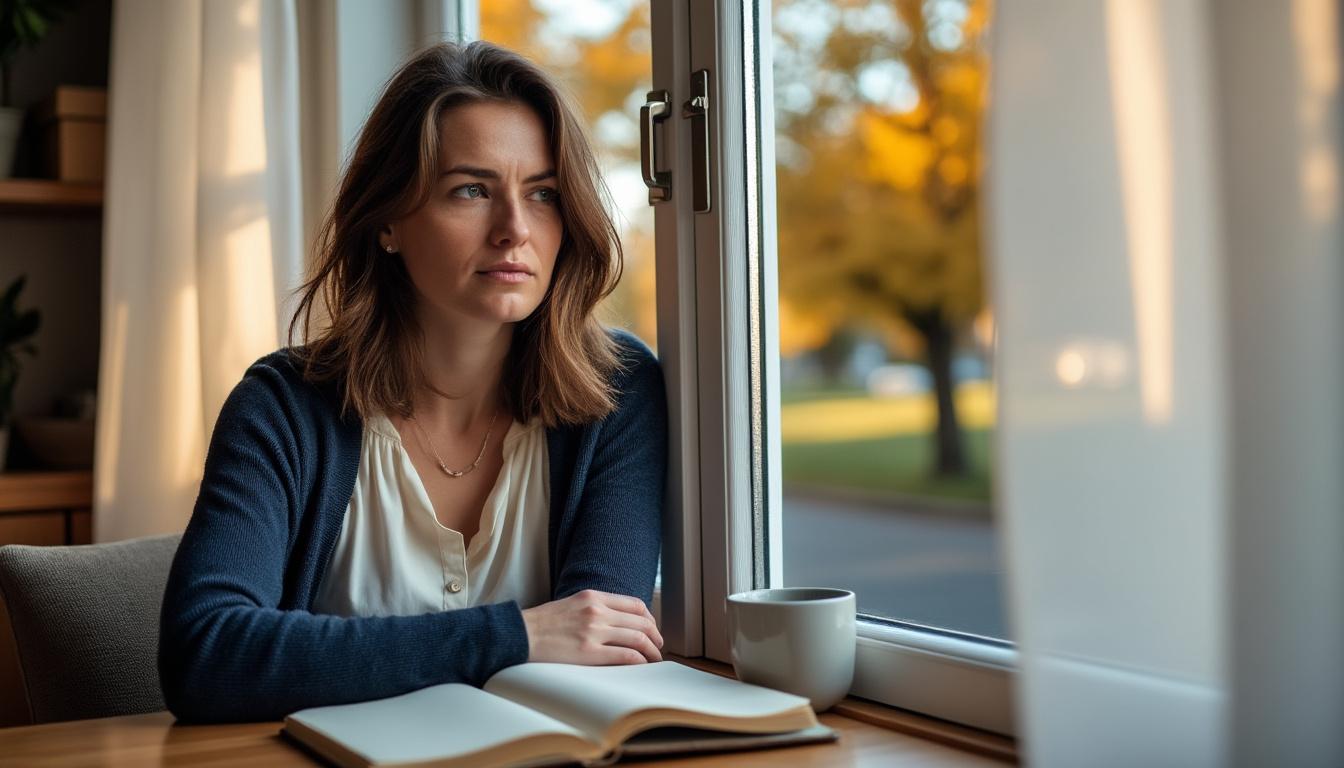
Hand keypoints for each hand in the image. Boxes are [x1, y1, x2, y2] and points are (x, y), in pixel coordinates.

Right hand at [520, 589, 664, 664]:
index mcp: (593, 597)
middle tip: (658, 647)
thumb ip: (595, 609)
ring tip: (653, 660)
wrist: (520, 634)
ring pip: (638, 638)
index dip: (650, 618)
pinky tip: (641, 666)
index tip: (652, 629)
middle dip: (655, 636)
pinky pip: (626, 656)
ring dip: (651, 651)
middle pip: (641, 622)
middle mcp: (596, 611)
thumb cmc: (543, 624)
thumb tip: (619, 623)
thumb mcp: (572, 604)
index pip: (634, 604)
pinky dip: (639, 661)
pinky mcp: (589, 652)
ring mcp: (593, 631)